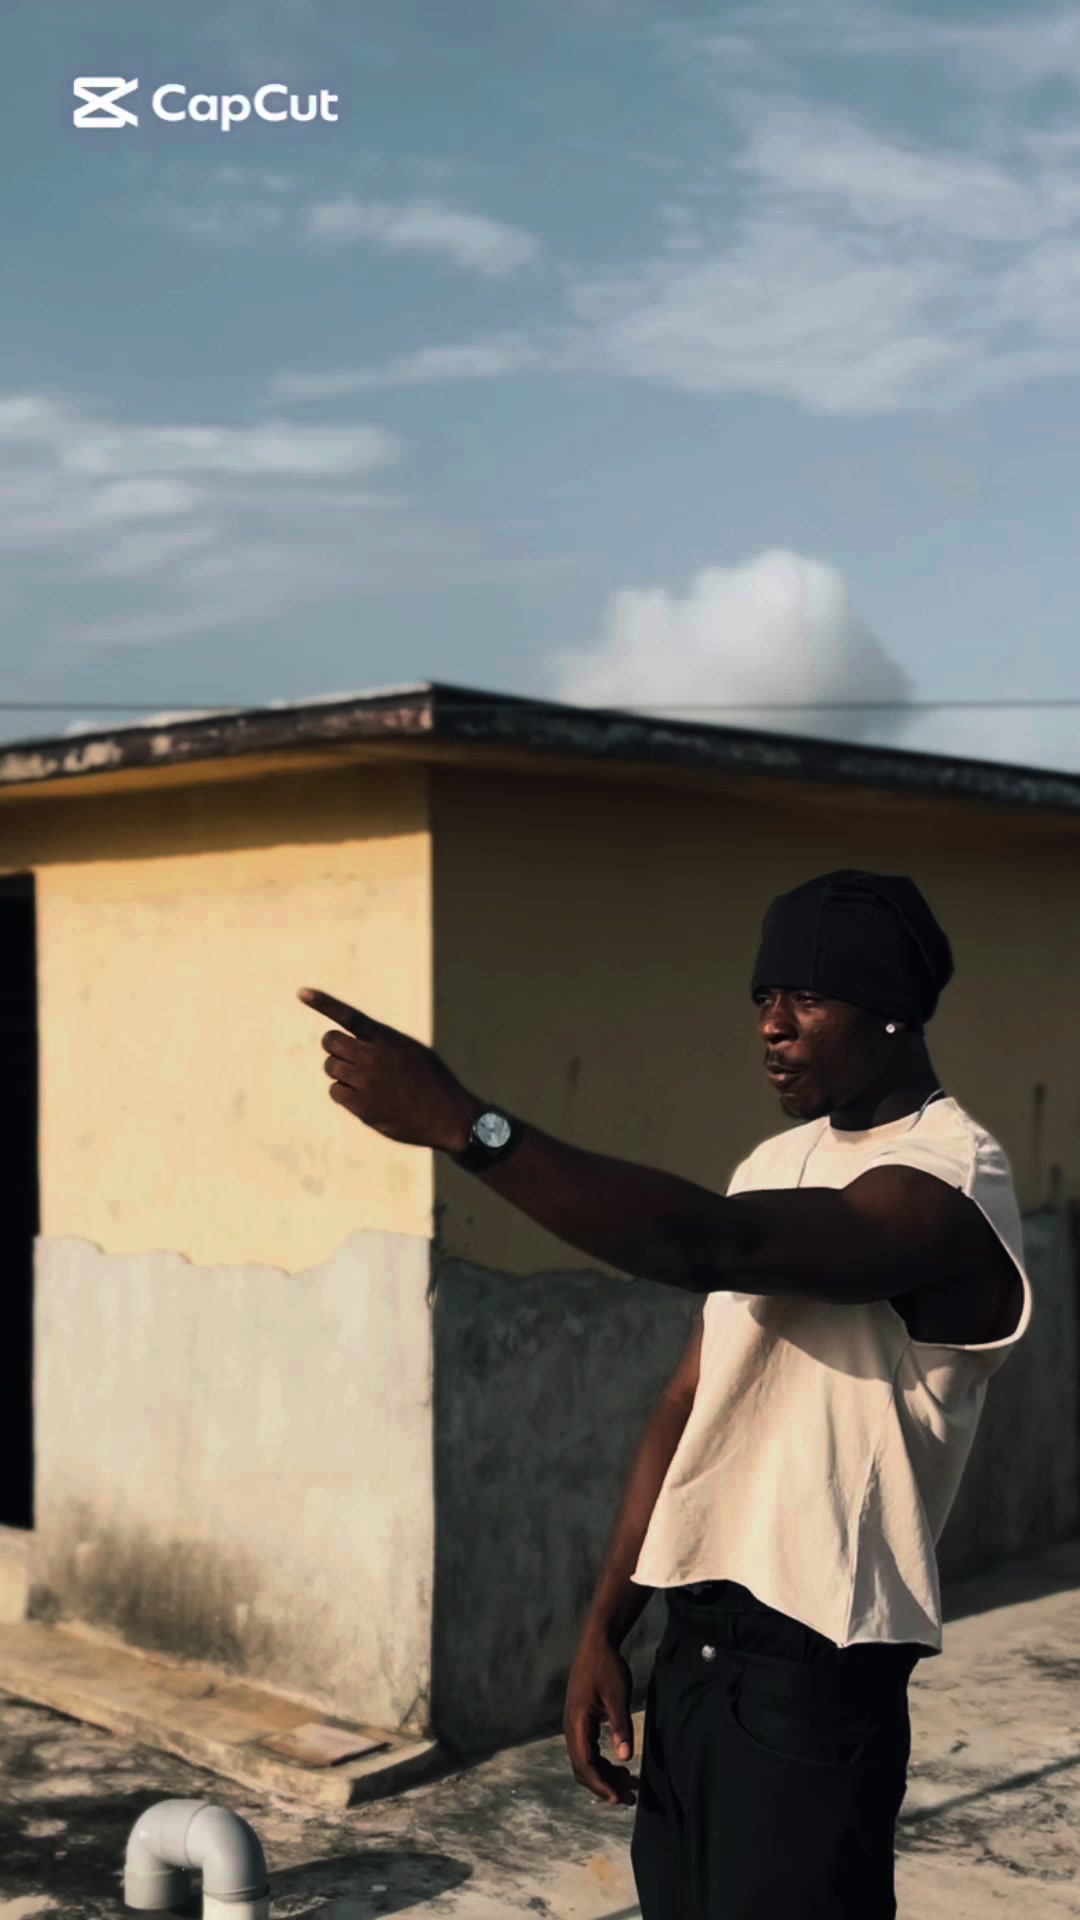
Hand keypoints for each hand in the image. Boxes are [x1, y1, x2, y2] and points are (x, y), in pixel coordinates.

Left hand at [298, 987, 478, 1153]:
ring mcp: (367, 1082)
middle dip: (335, 1048)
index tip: (301, 992)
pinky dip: (344, 1093)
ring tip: (364, 1082)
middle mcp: (375, 1057)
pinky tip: (363, 1098)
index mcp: (388, 1039)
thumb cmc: (433, 1082)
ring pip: (331, 1068)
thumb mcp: (414, 1052)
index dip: (324, 1003)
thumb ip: (384, 1044)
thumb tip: (353, 1045)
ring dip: (341, 1072)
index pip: (350, 1016)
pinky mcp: (362, 1106)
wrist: (449, 1117)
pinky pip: (335, 1092)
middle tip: (348, 1058)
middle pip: (330, 1042)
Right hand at [563, 1632, 636, 1806]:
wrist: (596, 1644)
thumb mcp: (617, 1696)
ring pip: (586, 1761)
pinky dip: (604, 1763)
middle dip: (605, 1786)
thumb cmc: (607, 1667)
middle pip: (583, 1768)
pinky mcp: (582, 1721)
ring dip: (606, 1776)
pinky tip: (621, 1766)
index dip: (600, 1785)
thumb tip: (625, 1758)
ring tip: (630, 1786)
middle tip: (630, 1798)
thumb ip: (620, 1727)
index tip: (618, 1799)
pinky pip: (589, 1750)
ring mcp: (575, 1725)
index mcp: (577, 1723)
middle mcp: (572, 1728)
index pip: (585, 1765)